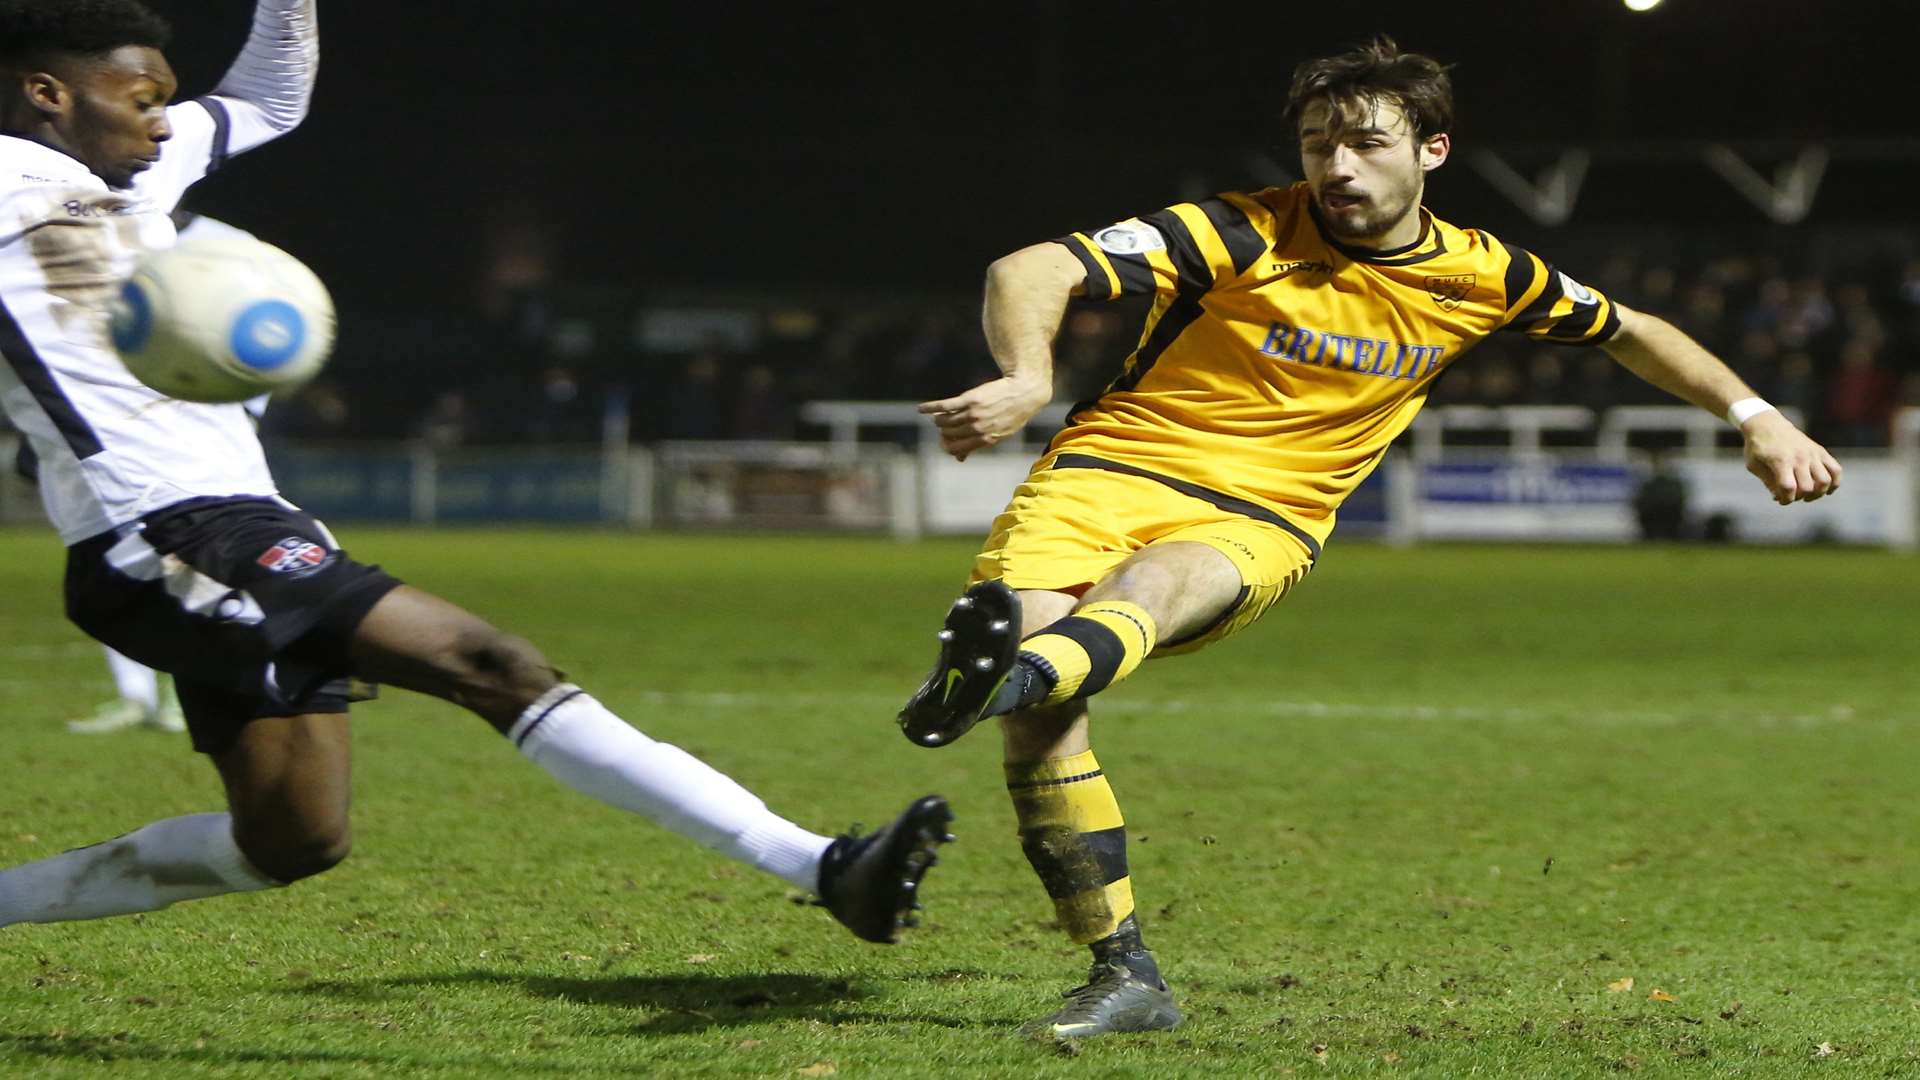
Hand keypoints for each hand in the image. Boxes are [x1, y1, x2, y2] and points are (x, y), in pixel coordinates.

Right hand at [917, 376, 1052, 460]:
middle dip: (943, 432)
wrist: (1024, 391)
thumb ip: (978, 445)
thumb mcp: (999, 434)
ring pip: (945, 421)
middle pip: (948, 435)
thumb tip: (960, 459)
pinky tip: (921, 409)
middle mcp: (978, 428)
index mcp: (985, 440)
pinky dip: (930, 408)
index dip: (947, 446)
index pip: (955, 449)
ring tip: (938, 417)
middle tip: (943, 426)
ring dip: (938, 420)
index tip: (944, 440)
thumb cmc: (1013, 414)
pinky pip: (944, 406)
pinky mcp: (969, 399)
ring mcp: (973, 413)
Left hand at [1741, 411, 1841, 504]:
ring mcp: (1812, 453)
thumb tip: (1781, 498)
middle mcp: (1799, 457)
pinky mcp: (1820, 450)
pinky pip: (1836, 469)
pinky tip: (1827, 490)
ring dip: (1818, 493)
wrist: (1766, 424)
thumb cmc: (1757, 446)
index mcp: (1780, 461)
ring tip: (1809, 495)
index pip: (1789, 488)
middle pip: (1807, 487)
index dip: (1786, 500)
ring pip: (1825, 480)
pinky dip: (1835, 482)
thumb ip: (1768, 483)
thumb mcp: (1754, 465)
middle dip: (1800, 497)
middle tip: (1793, 496)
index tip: (1782, 501)